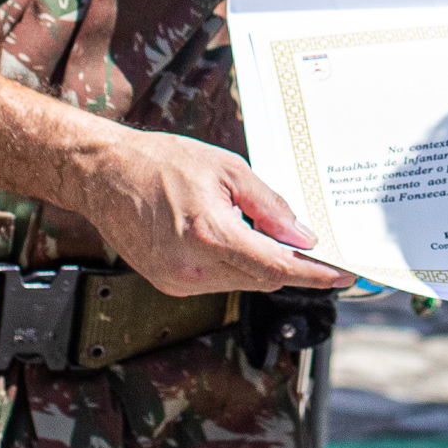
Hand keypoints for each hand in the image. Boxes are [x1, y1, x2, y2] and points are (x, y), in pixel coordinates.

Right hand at [74, 124, 356, 297]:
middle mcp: (192, 267)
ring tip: (259, 229)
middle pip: (264, 280)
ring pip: (242, 283)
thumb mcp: (228, 170)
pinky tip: (230, 237)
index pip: (277, 267)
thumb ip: (270, 207)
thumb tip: (302, 237)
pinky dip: (234, 265)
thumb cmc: (162, 162)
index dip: (315, 274)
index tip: (343, 274)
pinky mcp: (168, 285)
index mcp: (210, 235)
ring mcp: (177, 281)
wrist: (104, 174)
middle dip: (292, 266)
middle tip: (314, 248)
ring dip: (261, 264)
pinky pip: (217, 282)